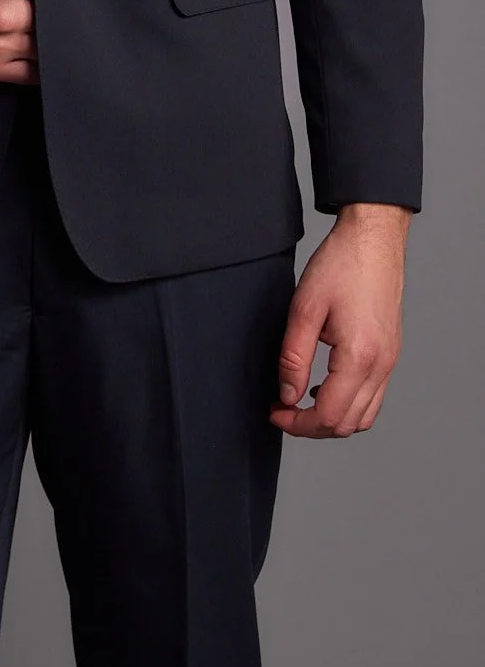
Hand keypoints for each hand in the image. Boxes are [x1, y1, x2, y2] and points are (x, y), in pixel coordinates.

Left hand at [270, 203, 411, 437]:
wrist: (374, 239)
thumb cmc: (341, 265)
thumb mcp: (305, 308)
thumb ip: (294, 357)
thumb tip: (288, 395)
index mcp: (360, 357)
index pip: (329, 415)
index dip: (297, 423)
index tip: (275, 412)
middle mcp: (382, 366)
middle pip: (349, 424)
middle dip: (312, 426)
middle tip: (282, 409)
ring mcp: (391, 361)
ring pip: (365, 416)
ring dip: (332, 418)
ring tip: (300, 401)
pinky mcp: (391, 353)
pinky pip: (373, 396)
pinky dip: (349, 404)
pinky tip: (324, 385)